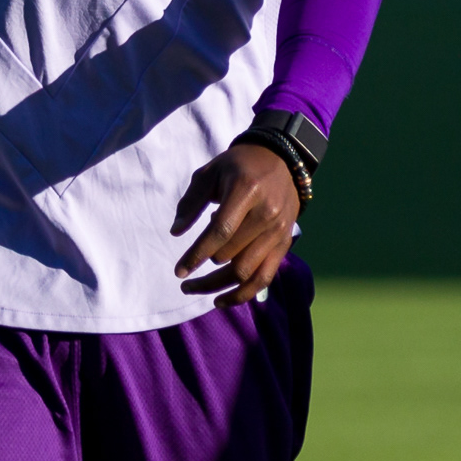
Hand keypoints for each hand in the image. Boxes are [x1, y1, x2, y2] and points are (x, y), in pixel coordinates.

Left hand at [171, 143, 299, 306]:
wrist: (281, 160)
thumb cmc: (238, 166)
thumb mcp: (210, 172)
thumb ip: (191, 202)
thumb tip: (175, 232)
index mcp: (246, 190)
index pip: (220, 231)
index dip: (197, 254)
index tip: (179, 271)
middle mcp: (266, 213)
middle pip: (232, 255)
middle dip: (204, 272)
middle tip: (184, 279)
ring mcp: (279, 231)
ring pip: (246, 272)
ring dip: (218, 287)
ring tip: (195, 290)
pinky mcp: (285, 243)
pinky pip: (265, 278)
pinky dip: (243, 294)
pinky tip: (221, 300)